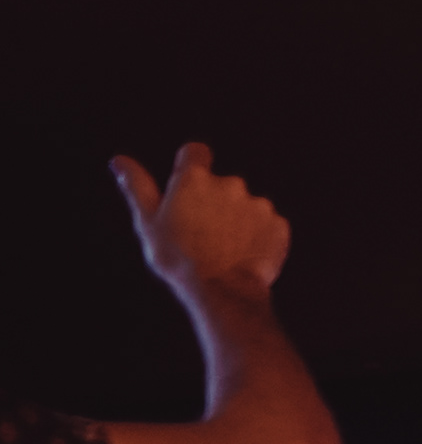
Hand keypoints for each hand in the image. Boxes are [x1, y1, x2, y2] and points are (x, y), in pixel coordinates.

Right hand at [113, 143, 292, 298]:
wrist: (222, 290)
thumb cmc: (178, 257)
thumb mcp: (148, 222)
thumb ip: (137, 186)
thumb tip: (119, 161)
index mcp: (194, 178)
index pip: (195, 152)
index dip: (192, 165)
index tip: (190, 186)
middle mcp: (230, 184)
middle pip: (222, 185)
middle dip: (215, 202)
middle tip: (203, 232)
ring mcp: (258, 204)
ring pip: (246, 206)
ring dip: (238, 219)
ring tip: (225, 247)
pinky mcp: (278, 225)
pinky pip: (268, 225)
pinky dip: (259, 236)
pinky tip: (245, 254)